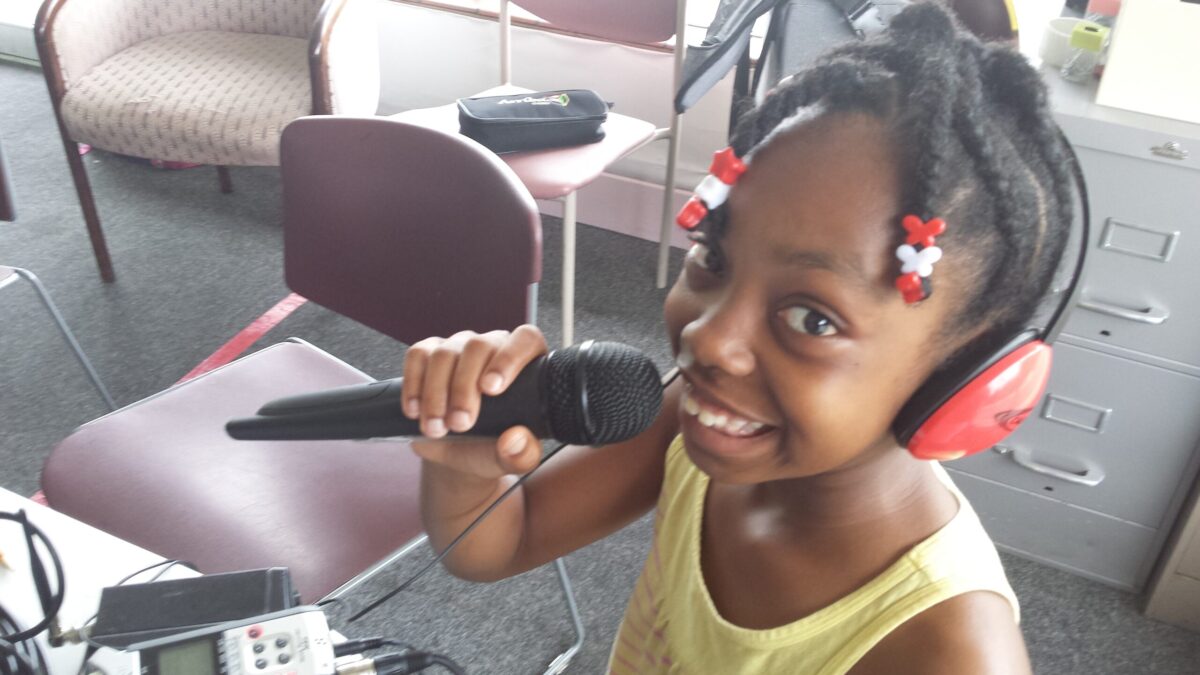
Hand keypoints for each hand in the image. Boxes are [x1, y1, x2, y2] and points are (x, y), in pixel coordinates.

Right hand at [403, 325, 546, 479]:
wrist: (459, 452)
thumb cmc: (492, 448)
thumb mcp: (513, 459)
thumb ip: (523, 454)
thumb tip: (515, 439)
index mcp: (526, 363)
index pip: (525, 340)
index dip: (508, 359)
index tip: (491, 389)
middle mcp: (493, 347)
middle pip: (478, 346)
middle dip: (464, 387)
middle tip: (459, 424)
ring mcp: (459, 346)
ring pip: (445, 353)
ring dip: (436, 393)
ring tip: (436, 428)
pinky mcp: (428, 353)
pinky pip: (418, 355)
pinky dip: (414, 385)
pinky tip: (415, 411)